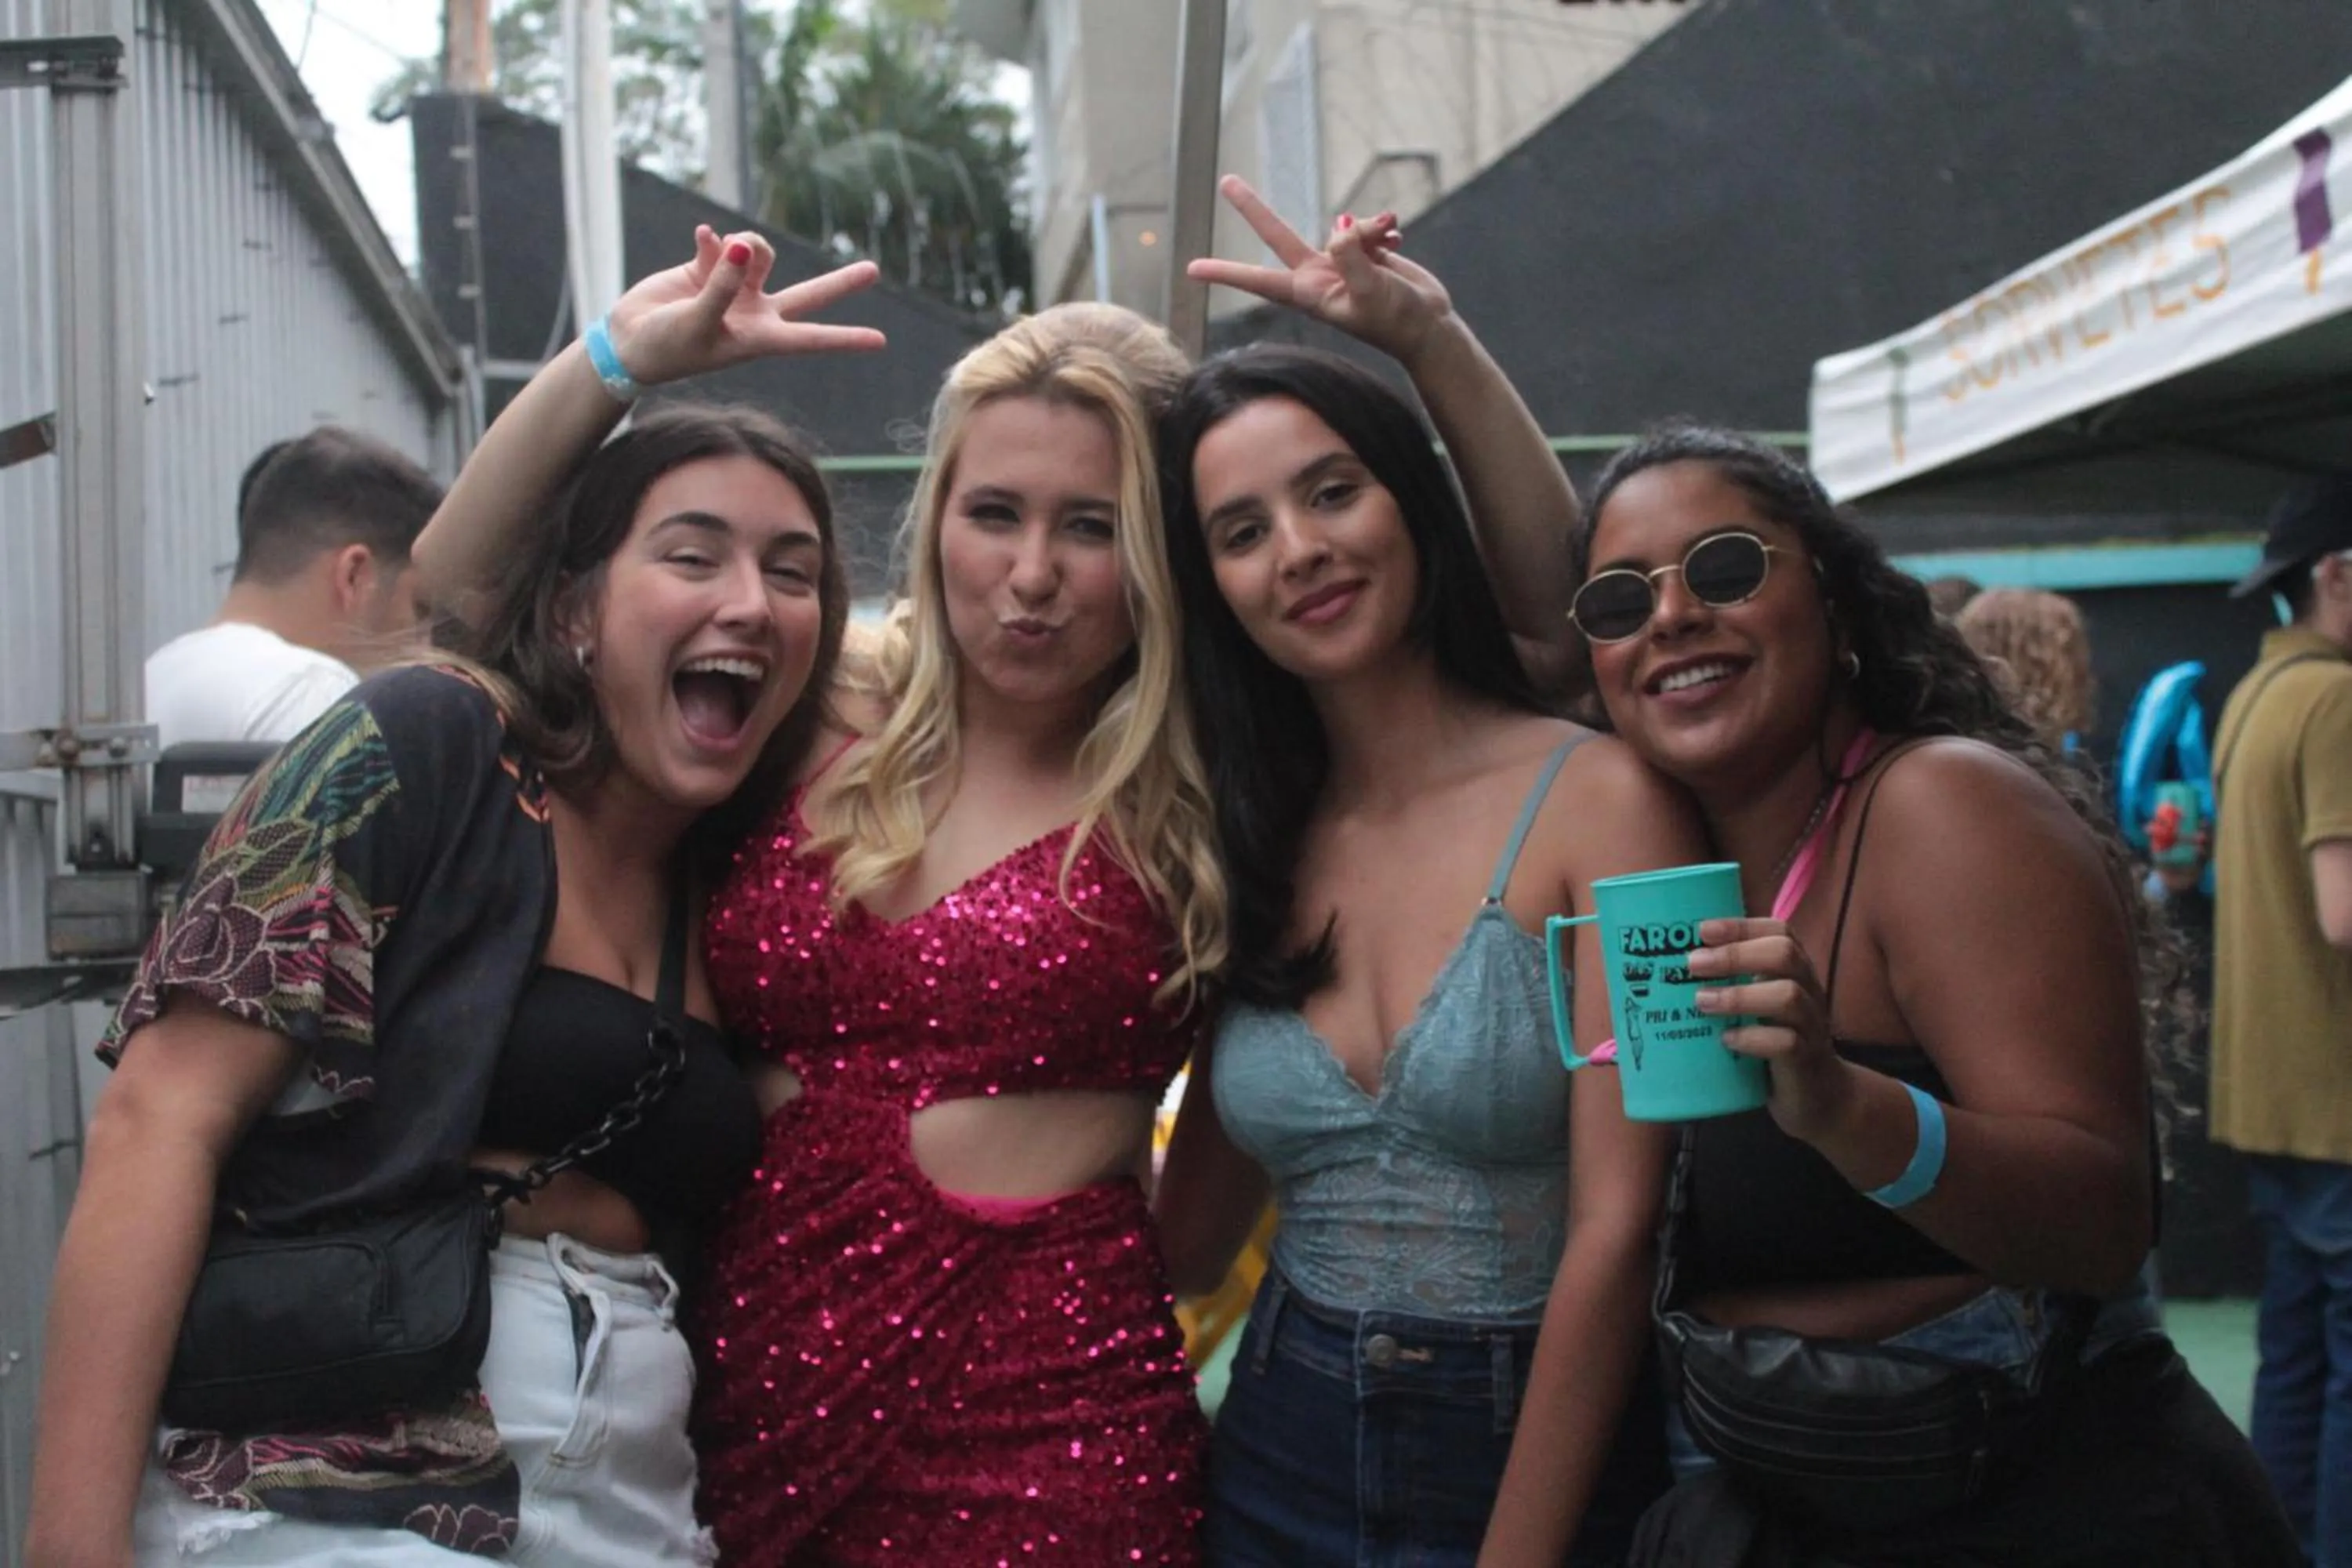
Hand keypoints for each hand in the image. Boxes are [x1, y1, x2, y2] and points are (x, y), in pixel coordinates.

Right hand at [603, 225, 886, 385]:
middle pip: (809, 296)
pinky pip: (722, 243)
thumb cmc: (667, 346)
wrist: (630, 341)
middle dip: (839, 284)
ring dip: (747, 246)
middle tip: (874, 271)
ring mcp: (735, 289)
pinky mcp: (710, 268)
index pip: (811, 339)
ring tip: (725, 253)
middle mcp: (755, 313)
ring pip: (761, 253)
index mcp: (760, 338)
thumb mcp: (698, 322)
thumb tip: (745, 248)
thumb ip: (723, 286)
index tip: (879, 342)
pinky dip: (714, 241)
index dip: (845, 339)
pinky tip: (701, 239)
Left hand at [1186, 174, 1454, 364]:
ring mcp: (1339, 260)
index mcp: (1309, 293)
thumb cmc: (1396, 320)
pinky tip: (1397, 241)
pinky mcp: (1362, 250)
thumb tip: (1336, 226)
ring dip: (1368, 228)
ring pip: (1344, 226)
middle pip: (1277, 234)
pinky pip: (1366, 225)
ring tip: (1392, 241)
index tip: (1191, 270)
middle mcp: (1317, 274)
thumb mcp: (1371, 291)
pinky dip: (1383, 229)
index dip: (1226, 273)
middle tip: (1225, 180)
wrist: (1428, 325)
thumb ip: (1350, 256)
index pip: (1259, 281)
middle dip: (1253, 207)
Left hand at [1687, 917, 1856, 1140]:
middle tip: (1693, 963)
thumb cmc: (1774, 1045)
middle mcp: (1809, 991)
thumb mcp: (1755, 1009)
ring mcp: (1811, 1025)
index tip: (1702, 929)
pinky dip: (1754, 1038)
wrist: (1818, 1097)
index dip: (1742, 926)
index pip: (1779, 932)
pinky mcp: (1806, 1060)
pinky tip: (1727, 1040)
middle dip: (1736, 954)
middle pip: (1785, 954)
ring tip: (1702, 1001)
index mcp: (1795, 973)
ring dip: (1739, 996)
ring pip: (1789, 996)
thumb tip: (1665, 977)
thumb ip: (1729, 988)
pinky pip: (1788, 1042)